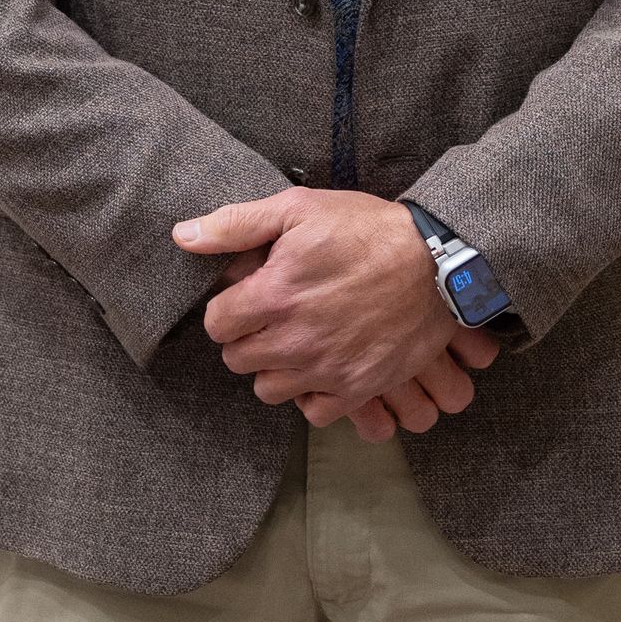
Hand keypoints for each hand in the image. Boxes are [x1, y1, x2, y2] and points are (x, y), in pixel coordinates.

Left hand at [174, 190, 501, 436]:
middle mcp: (294, 340)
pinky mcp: (357, 388)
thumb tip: (183, 235)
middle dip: (247, 337)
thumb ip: (236, 224)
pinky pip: (313, 412)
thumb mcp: (299, 209)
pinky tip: (322, 366)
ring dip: (275, 368)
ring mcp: (326, 369)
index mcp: (273, 296)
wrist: (437, 262)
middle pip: (238, 359)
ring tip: (295, 342)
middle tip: (272, 317)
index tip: (248, 297)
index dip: (228, 309)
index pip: (217, 324)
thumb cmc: (367, 230)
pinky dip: (312, 394)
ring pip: (269, 389)